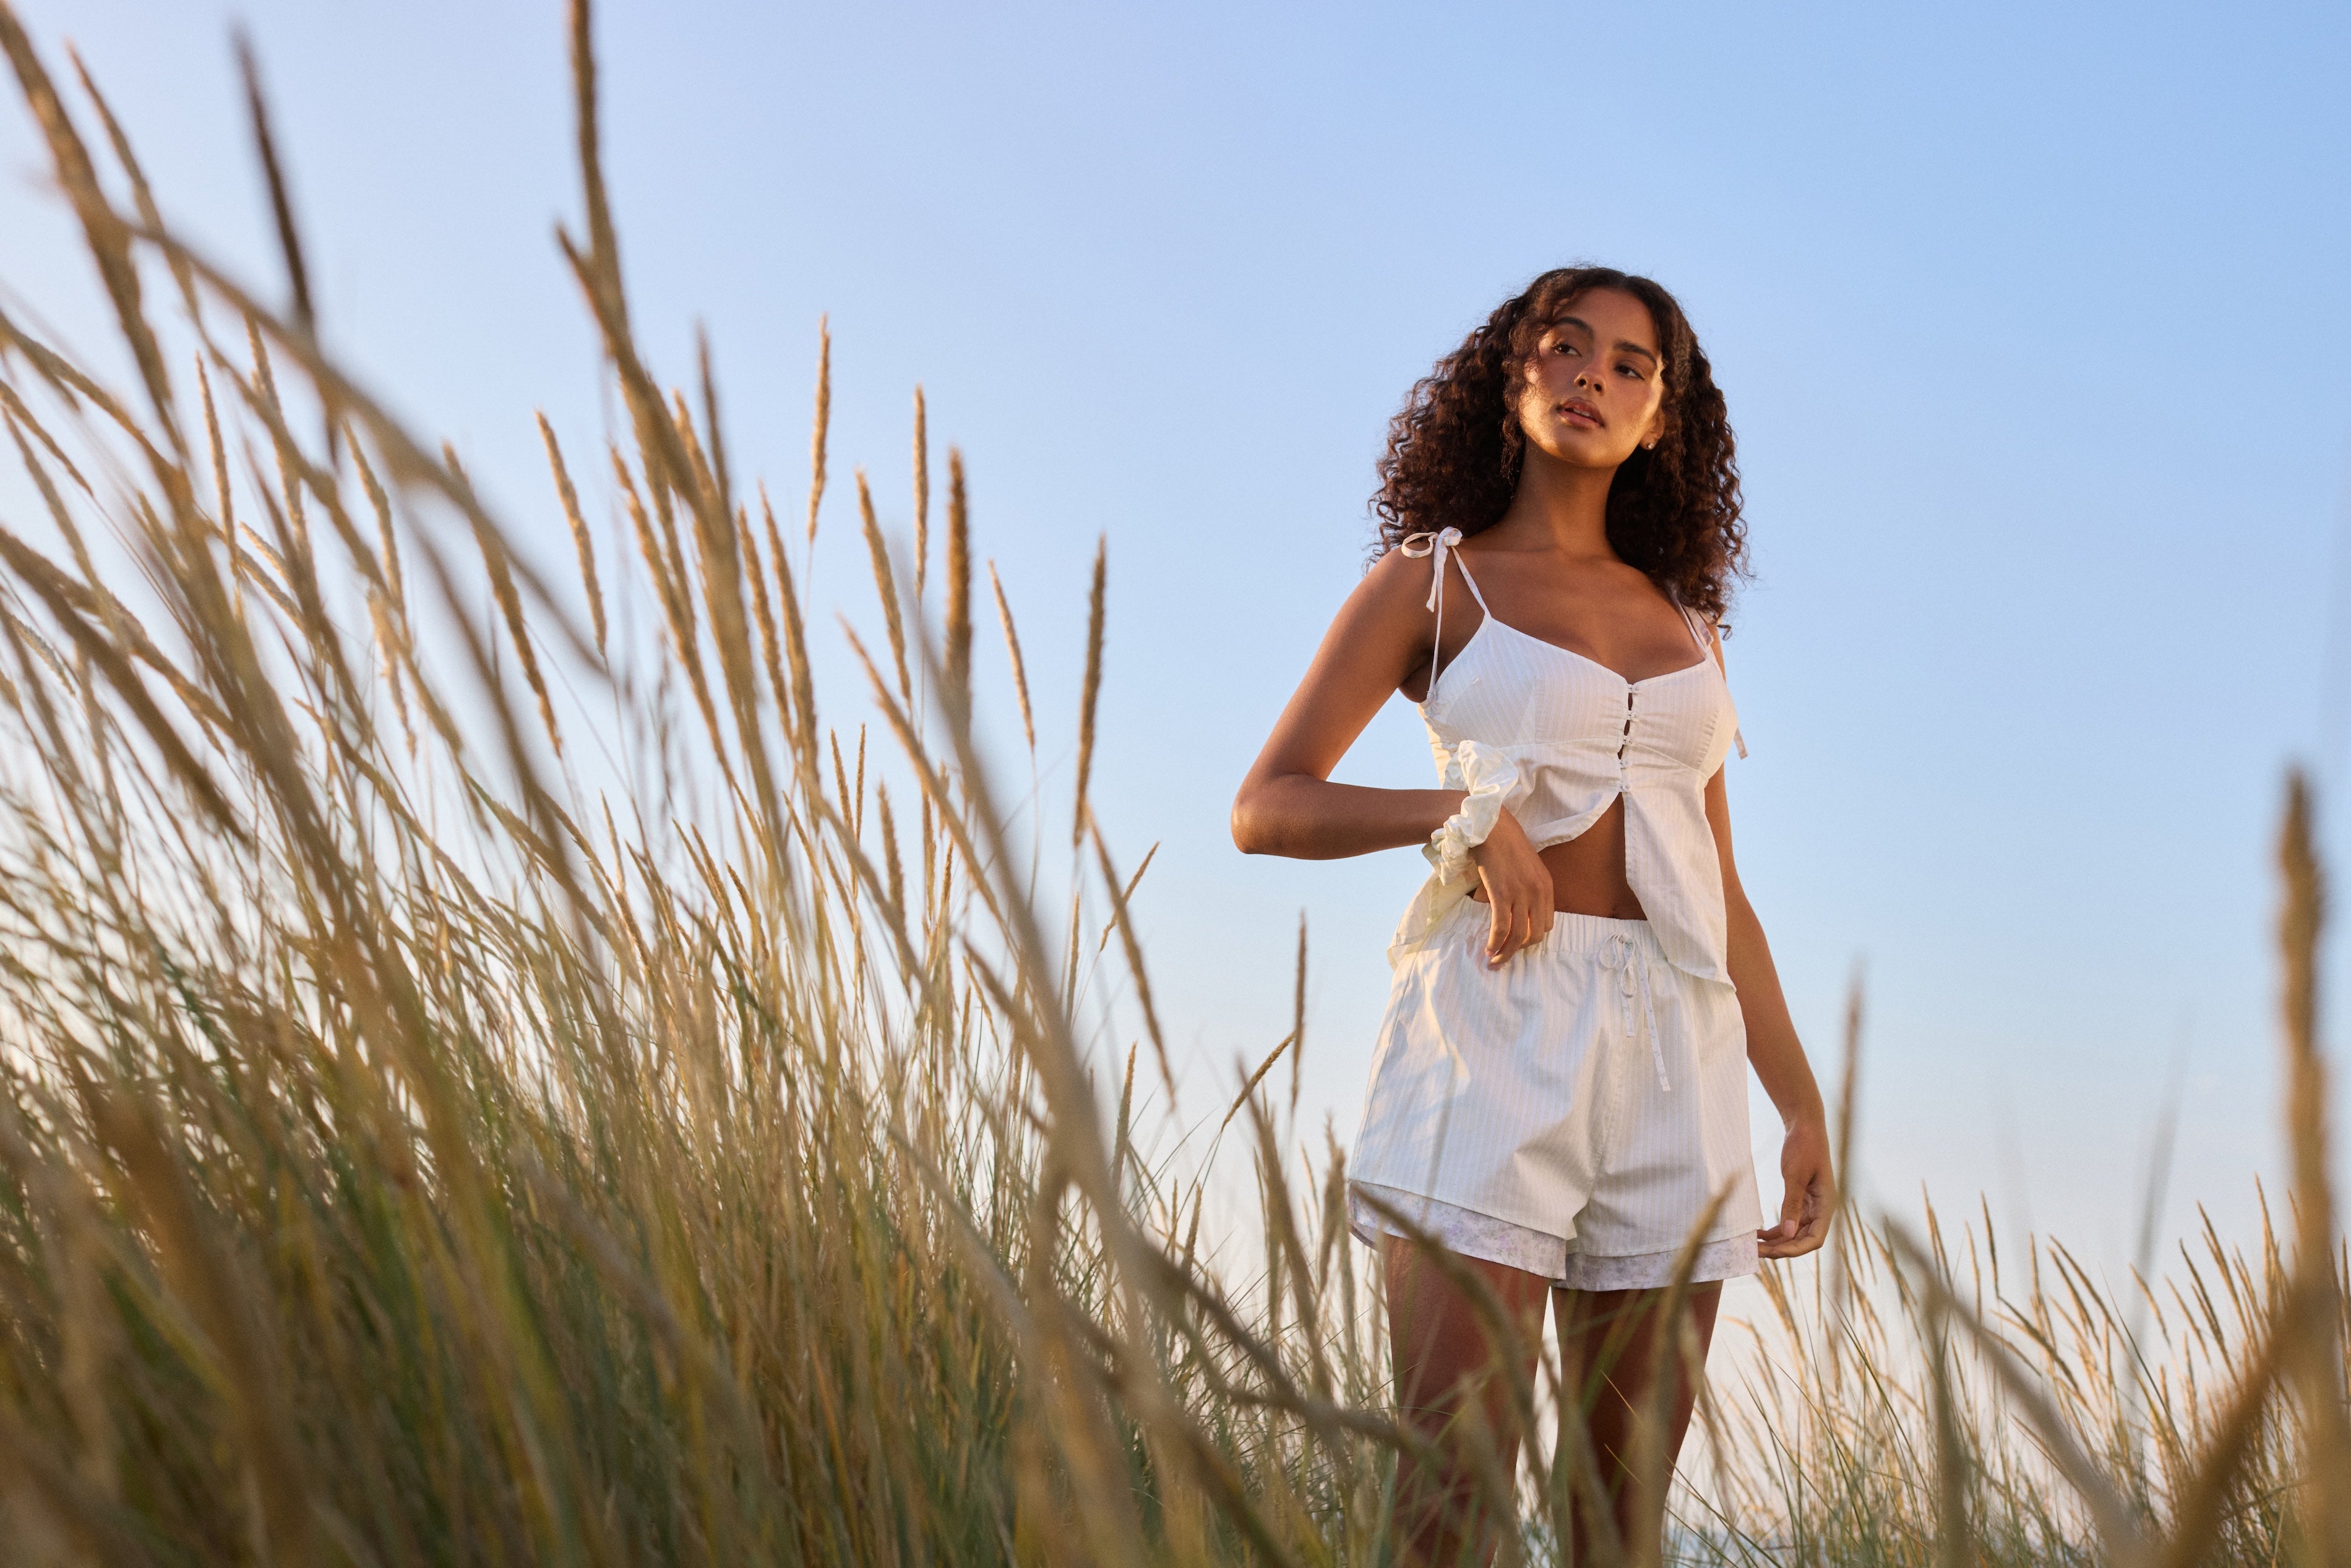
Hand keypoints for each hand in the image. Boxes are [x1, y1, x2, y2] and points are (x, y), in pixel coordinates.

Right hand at [1467, 809, 1551, 967]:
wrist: (1490, 826)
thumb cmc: (1505, 844)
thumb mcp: (1527, 867)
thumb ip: (1528, 888)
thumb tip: (1517, 910)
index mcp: (1547, 886)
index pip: (1547, 925)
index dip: (1531, 939)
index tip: (1516, 943)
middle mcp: (1538, 892)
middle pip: (1535, 935)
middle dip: (1519, 951)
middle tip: (1504, 956)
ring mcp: (1521, 894)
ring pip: (1518, 936)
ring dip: (1505, 953)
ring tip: (1493, 960)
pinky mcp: (1502, 894)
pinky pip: (1501, 927)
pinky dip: (1495, 942)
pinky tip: (1488, 948)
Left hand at [1758, 1113, 1833, 1258]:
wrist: (1805, 1126)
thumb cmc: (1804, 1147)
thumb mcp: (1795, 1175)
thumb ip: (1792, 1204)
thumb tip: (1787, 1233)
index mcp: (1826, 1205)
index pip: (1815, 1239)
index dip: (1795, 1249)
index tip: (1772, 1252)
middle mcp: (1821, 1209)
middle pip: (1803, 1239)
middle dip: (1780, 1248)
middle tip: (1755, 1251)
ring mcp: (1812, 1205)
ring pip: (1795, 1233)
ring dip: (1776, 1241)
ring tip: (1754, 1245)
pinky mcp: (1802, 1200)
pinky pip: (1790, 1221)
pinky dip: (1776, 1230)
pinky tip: (1759, 1233)